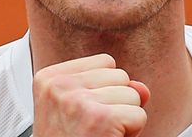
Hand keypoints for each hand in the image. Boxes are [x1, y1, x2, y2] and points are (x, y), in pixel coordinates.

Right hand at [32, 53, 150, 136]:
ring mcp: (78, 101)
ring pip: (133, 94)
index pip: (104, 62)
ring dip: (124, 117)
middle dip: (116, 102)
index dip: (104, 90)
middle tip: (94, 127)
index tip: (85, 113)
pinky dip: (132, 132)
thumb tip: (142, 88)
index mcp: (49, 79)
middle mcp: (60, 86)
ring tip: (101, 134)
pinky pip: (138, 115)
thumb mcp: (80, 112)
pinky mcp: (99, 119)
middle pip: (120, 74)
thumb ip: (111, 90)